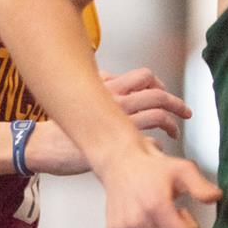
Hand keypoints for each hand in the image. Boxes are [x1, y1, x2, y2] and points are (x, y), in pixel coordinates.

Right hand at [23, 67, 191, 175]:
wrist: (42, 145)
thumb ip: (97, 85)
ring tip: (174, 132)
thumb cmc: (59, 125)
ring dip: (172, 124)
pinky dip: (157, 146)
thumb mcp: (77, 95)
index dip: (160, 84)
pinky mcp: (117, 146)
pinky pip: (150, 142)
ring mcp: (118, 124)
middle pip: (158, 95)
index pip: (145, 76)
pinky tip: (153, 151)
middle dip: (177, 103)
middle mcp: (115, 102)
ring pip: (158, 116)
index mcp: (108, 88)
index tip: (164, 92)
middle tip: (185, 112)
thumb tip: (109, 76)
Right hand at [99, 140, 218, 227]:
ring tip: (158, 218)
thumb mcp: (182, 169)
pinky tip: (147, 223)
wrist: (120, 164)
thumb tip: (215, 197)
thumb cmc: (151, 168)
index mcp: (155, 206)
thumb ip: (201, 185)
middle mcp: (136, 221)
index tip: (183, 212)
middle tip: (172, 216)